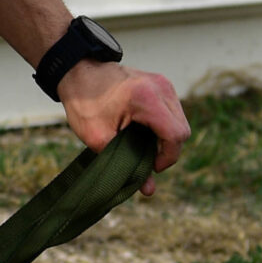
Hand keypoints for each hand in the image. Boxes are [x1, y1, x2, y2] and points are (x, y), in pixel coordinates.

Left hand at [58, 61, 189, 195]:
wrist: (78, 72)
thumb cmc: (84, 104)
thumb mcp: (99, 138)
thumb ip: (126, 164)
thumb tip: (148, 190)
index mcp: (147, 99)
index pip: (175, 136)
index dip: (167, 158)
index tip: (150, 167)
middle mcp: (161, 88)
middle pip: (182, 130)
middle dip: (167, 151)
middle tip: (144, 159)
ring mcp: (164, 84)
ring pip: (180, 122)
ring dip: (166, 139)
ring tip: (141, 145)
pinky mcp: (162, 84)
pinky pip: (173, 112)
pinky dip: (164, 126)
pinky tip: (143, 132)